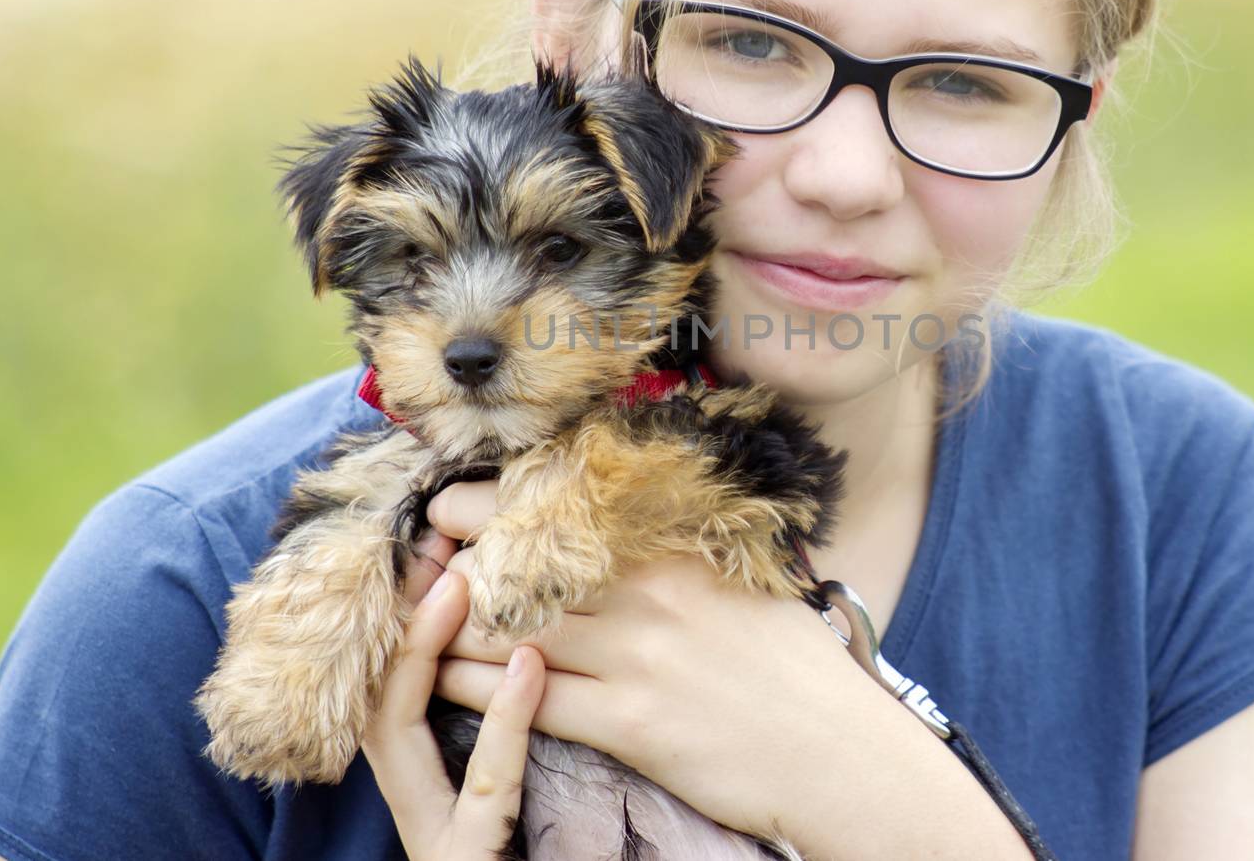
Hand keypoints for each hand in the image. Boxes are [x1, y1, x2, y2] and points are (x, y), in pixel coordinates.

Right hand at [361, 527, 547, 860]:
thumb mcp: (513, 788)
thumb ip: (511, 718)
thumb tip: (542, 626)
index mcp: (422, 783)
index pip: (391, 683)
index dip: (403, 612)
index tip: (435, 539)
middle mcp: (410, 806)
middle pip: (373, 696)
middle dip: (393, 618)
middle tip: (430, 542)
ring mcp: (434, 838)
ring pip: (399, 737)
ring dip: (425, 654)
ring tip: (462, 583)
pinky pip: (484, 791)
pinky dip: (505, 724)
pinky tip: (532, 668)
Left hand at [423, 479, 941, 848]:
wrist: (838, 750)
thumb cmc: (799, 668)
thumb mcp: (748, 581)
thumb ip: (684, 551)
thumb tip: (632, 526)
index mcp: (675, 547)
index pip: (559, 508)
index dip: (491, 504)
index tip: (453, 506)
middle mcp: (648, 589)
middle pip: (520, 560)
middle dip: (453, 557)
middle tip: (417, 560)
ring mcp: (636, 655)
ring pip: (511, 626)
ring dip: (451, 622)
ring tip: (416, 617)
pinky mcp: (628, 722)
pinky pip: (527, 697)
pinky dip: (472, 686)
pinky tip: (442, 678)